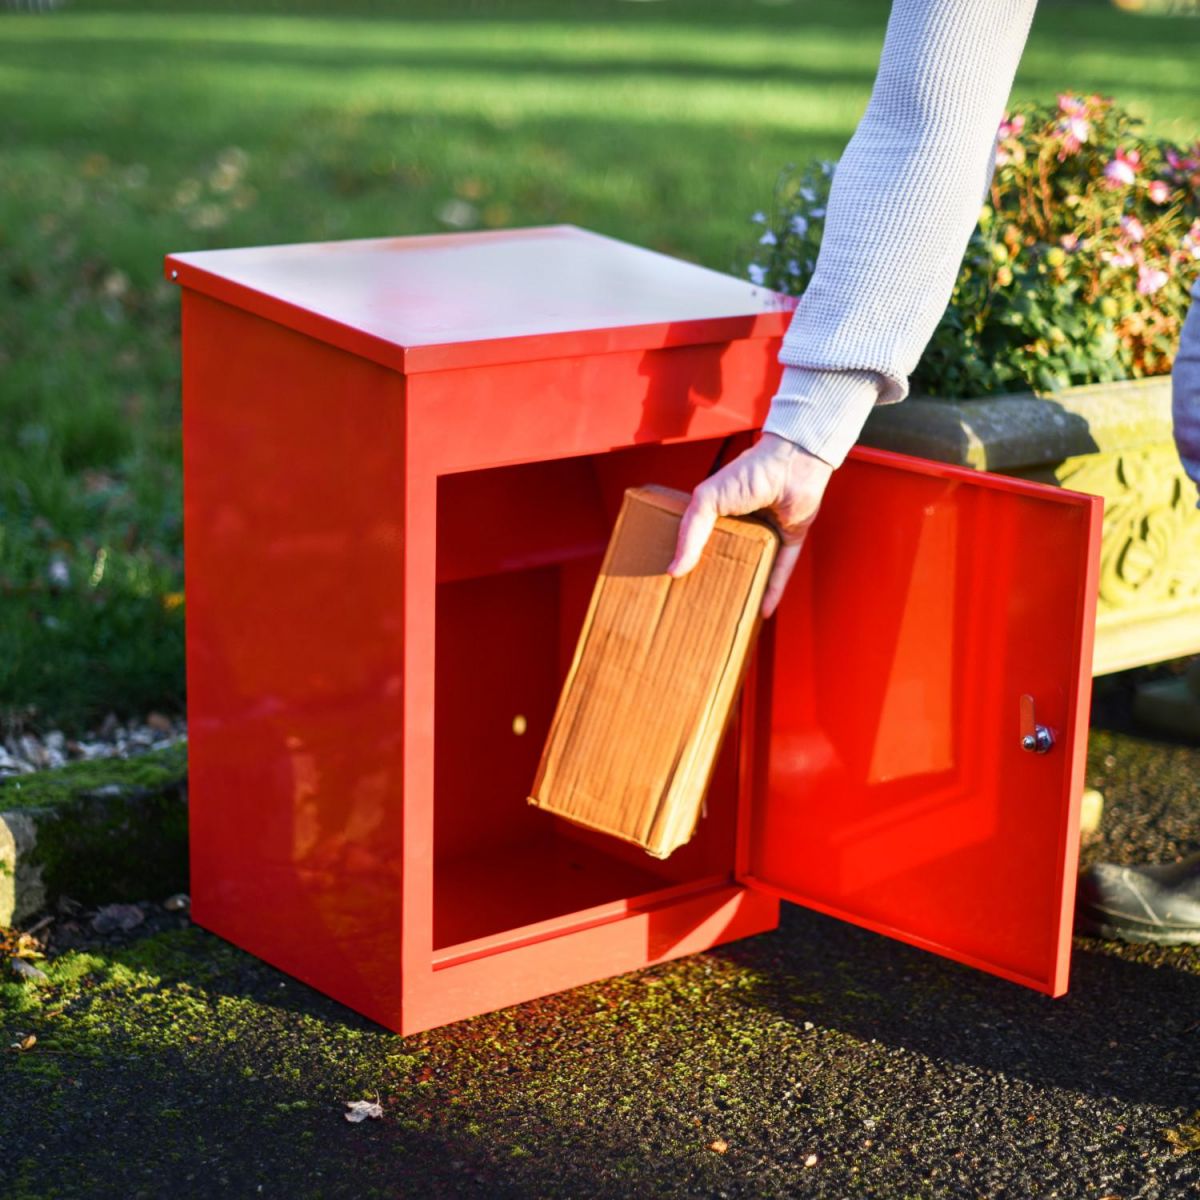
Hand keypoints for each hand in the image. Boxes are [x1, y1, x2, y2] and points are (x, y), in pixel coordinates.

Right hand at [666, 433, 833, 618]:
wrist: (791, 465)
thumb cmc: (748, 473)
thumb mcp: (707, 500)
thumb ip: (690, 533)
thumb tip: (675, 569)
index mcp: (720, 512)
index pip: (702, 540)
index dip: (691, 559)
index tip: (677, 580)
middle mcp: (744, 524)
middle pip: (729, 557)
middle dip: (717, 578)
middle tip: (700, 602)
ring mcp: (768, 532)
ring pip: (755, 567)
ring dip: (746, 588)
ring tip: (730, 613)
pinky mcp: (790, 539)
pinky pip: (781, 570)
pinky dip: (774, 590)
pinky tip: (763, 611)